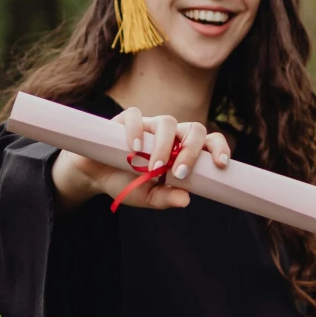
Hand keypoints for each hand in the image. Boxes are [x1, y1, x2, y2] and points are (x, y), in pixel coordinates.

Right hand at [51, 107, 232, 210]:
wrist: (95, 176)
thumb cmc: (126, 184)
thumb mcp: (146, 197)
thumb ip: (165, 198)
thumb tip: (186, 200)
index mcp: (182, 150)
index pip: (208, 141)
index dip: (218, 147)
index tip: (220, 164)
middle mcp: (170, 134)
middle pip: (193, 129)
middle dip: (191, 150)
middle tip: (180, 173)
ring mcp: (149, 125)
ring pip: (167, 122)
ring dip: (164, 146)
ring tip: (153, 168)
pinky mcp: (124, 121)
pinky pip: (134, 116)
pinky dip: (136, 130)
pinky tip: (134, 149)